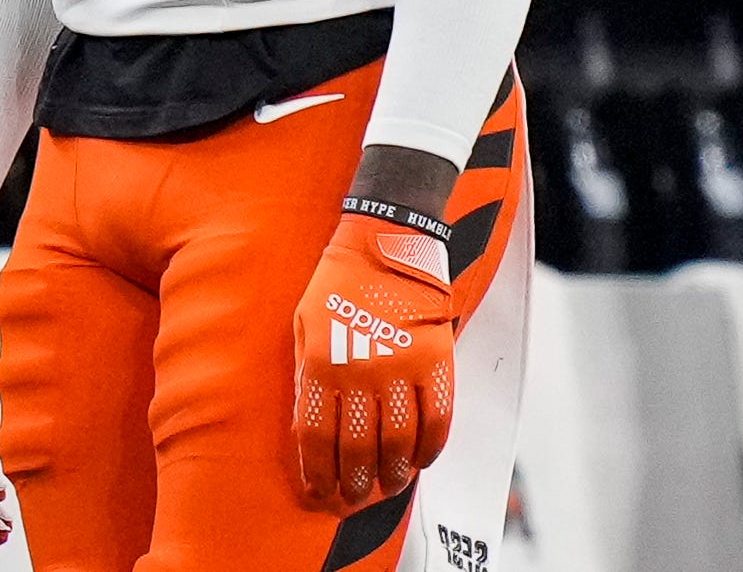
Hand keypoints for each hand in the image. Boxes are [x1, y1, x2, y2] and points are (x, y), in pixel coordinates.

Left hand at [289, 210, 456, 513]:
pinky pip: (438, 420)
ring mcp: (402, 368)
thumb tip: (309, 432)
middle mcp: (361, 371)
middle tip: (352, 500)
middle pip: (357, 449)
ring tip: (387, 486)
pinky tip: (421, 461)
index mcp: (321, 363)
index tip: (318, 494)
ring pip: (399, 443)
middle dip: (352, 485)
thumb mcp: (304, 325)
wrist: (386, 241)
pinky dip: (431, 449)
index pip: (316, 438)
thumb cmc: (337, 284)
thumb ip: (306, 377)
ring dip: (393, 474)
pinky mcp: (437, 361)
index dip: (317, 474)